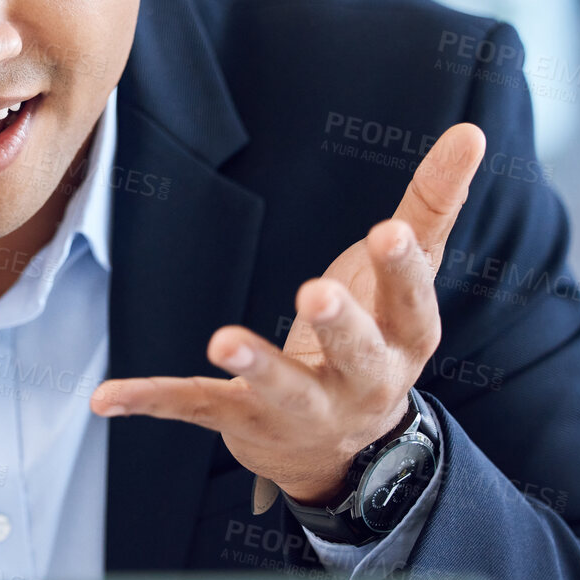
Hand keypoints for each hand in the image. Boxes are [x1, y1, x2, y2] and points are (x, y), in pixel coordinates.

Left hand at [89, 122, 485, 504]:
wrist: (341, 448)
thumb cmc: (375, 336)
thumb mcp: (403, 276)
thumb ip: (433, 206)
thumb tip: (473, 132)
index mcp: (405, 340)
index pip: (412, 305)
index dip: (401, 271)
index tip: (387, 230)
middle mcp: (361, 383)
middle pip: (356, 356)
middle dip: (339, 326)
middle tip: (316, 291)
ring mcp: (300, 406)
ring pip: (279, 388)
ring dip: (254, 364)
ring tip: (223, 339)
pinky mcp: (241, 419)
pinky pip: (196, 408)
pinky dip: (152, 401)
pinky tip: (107, 397)